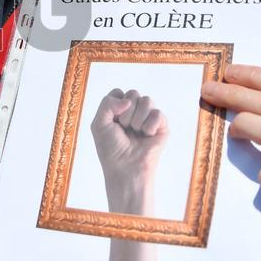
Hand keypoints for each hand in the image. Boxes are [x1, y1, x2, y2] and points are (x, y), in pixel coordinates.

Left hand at [91, 89, 168, 214]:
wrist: (126, 168)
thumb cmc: (111, 149)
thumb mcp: (99, 123)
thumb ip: (107, 103)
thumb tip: (128, 100)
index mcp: (118, 110)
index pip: (118, 92)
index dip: (114, 105)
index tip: (113, 121)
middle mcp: (134, 112)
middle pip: (133, 93)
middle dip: (126, 112)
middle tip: (124, 129)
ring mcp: (148, 118)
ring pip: (147, 100)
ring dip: (137, 119)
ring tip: (136, 133)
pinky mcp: (162, 126)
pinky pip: (158, 113)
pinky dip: (150, 125)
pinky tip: (147, 135)